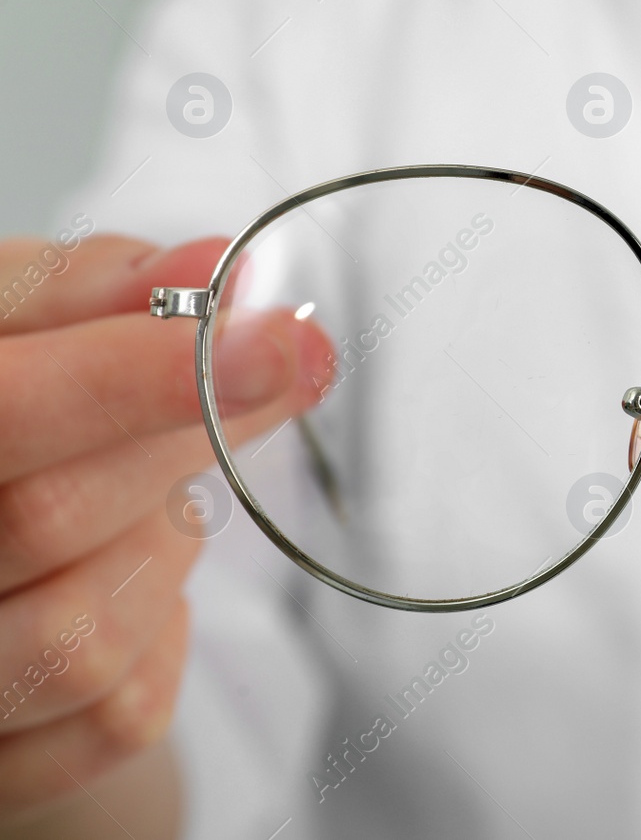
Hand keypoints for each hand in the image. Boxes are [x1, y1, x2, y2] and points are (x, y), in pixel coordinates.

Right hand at [0, 234, 328, 827]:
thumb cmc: (6, 411)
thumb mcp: (19, 319)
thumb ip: (98, 289)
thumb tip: (212, 265)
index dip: (135, 376)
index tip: (275, 337)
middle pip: (47, 517)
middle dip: (183, 438)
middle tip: (272, 371)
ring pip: (82, 637)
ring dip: (162, 546)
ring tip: (158, 488)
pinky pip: (116, 713)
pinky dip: (161, 632)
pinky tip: (136, 577)